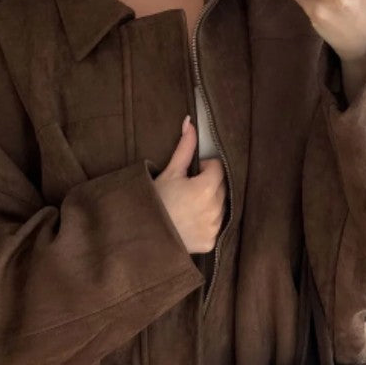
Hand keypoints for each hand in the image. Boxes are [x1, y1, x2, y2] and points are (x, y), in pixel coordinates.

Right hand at [153, 115, 226, 253]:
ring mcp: (214, 227)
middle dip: (209, 185)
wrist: (143, 234)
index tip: (190, 175)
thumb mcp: (170, 172)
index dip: (204, 168)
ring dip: (210, 203)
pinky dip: (207, 223)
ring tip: (188, 207)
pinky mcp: (211, 242)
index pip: (218, 168)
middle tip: (187, 191)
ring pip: (221, 207)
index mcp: (206, 188)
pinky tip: (191, 222)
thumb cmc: (155, 200)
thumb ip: (185, 148)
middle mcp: (215, 209)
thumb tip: (190, 122)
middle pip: (221, 187)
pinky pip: (216, 226)